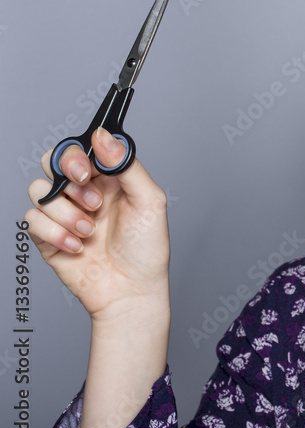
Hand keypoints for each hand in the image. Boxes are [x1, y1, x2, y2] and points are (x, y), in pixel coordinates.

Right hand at [24, 127, 169, 322]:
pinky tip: (78, 246)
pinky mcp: (47, 236)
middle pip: (51, 162)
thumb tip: (104, 136)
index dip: (79, 154)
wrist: (131, 291)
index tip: (89, 171)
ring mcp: (64, 213)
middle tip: (90, 199)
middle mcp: (83, 192)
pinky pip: (32, 220)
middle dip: (67, 175)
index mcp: (108, 178)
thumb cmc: (146, 249)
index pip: (81, 148)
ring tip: (90, 231)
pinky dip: (55, 233)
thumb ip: (128, 166)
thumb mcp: (149, 201)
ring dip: (67, 213)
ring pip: (40, 191)